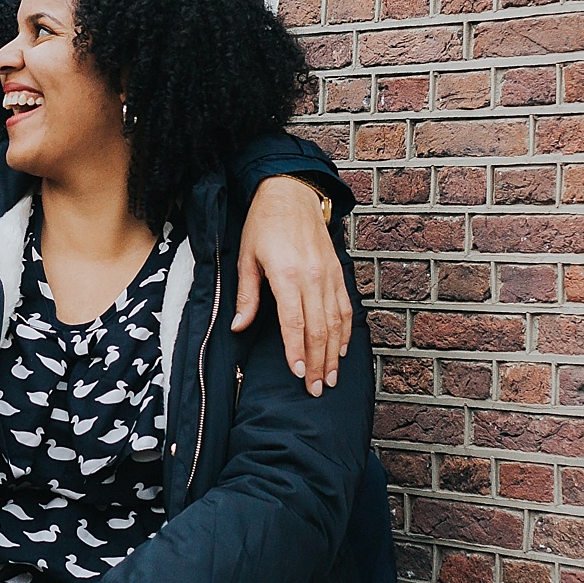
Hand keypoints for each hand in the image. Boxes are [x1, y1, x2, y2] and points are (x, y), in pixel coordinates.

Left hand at [234, 175, 353, 394]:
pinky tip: (341, 349)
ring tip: (331, 378)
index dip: (296, 351)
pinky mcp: (338, 271)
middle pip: (319, 329)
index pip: (294, 323)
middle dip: (318, 362)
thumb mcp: (246, 257)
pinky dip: (345, 331)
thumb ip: (247, 295)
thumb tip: (238, 327)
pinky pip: (345, 307)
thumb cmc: (263, 224)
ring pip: (336, 322)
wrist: (291, 193)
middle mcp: (312, 277)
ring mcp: (329, 275)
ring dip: (334, 353)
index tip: (298, 375)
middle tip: (317, 389)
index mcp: (287, 275)